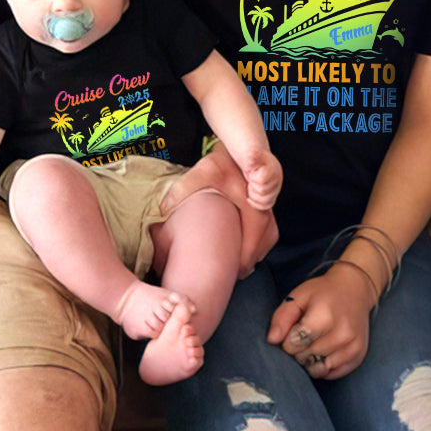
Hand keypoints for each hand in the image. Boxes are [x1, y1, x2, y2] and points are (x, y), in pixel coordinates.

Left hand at [170, 147, 277, 275]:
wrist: (237, 153)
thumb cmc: (220, 164)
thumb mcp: (201, 173)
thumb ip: (183, 189)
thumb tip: (161, 208)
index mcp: (254, 208)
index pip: (251, 247)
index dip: (240, 265)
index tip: (228, 275)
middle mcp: (265, 213)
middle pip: (259, 251)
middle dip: (244, 266)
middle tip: (226, 276)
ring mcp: (269, 214)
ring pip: (264, 246)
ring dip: (250, 257)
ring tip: (232, 269)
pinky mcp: (266, 213)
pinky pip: (265, 238)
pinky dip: (254, 247)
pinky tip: (240, 253)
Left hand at [243, 152, 282, 210]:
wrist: (252, 160)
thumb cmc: (248, 156)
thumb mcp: (249, 154)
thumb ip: (251, 156)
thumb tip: (251, 161)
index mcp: (273, 169)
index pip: (262, 181)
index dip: (253, 179)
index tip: (250, 172)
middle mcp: (277, 179)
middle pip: (263, 192)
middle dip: (253, 187)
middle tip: (249, 180)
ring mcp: (275, 188)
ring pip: (266, 201)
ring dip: (254, 196)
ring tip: (250, 186)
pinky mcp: (271, 195)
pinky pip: (266, 206)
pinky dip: (256, 204)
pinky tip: (248, 197)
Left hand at [267, 262, 375, 379]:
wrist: (353, 290)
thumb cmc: (322, 293)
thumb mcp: (298, 297)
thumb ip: (282, 317)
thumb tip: (272, 340)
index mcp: (324, 315)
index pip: (295, 343)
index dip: (286, 341)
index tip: (289, 333)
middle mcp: (342, 333)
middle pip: (306, 357)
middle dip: (297, 351)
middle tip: (300, 338)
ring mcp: (353, 345)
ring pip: (320, 368)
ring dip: (309, 361)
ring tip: (310, 345)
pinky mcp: (359, 355)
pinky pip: (334, 373)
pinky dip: (324, 368)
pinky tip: (322, 352)